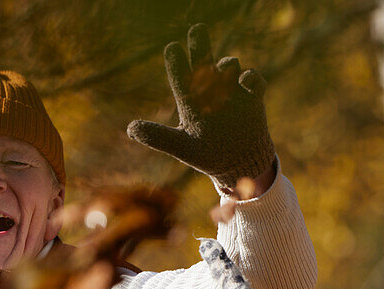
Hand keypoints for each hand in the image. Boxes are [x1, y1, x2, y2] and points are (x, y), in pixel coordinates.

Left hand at [127, 24, 274, 191]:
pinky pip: (253, 80)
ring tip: (225, 69)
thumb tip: (130, 129)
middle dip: (200, 43)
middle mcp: (210, 89)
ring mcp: (232, 91)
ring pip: (228, 65)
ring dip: (226, 64)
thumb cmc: (207, 154)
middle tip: (196, 30)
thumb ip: (158, 137)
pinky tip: (246, 81)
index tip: (172, 48)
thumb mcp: (182, 147)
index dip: (176, 60)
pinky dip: (251, 78)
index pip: (180, 74)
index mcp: (191, 99)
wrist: (238, 163)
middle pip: (203, 59)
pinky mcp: (252, 97)